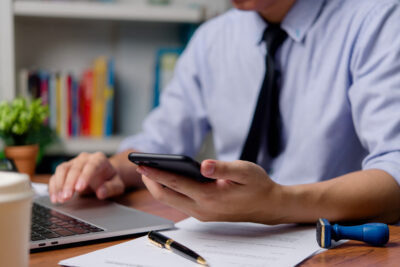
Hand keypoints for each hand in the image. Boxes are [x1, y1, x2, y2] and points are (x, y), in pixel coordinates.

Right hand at [48, 152, 124, 202]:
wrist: (105, 174)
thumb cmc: (111, 180)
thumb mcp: (117, 185)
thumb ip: (111, 188)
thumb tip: (101, 192)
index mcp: (99, 159)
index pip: (91, 166)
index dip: (84, 176)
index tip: (79, 189)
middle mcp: (85, 158)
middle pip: (74, 168)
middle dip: (69, 184)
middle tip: (66, 198)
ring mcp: (74, 162)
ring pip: (62, 170)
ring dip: (59, 185)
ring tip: (59, 199)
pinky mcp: (65, 169)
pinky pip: (55, 176)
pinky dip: (53, 187)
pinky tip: (54, 198)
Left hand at [138, 159, 285, 223]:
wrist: (268, 206)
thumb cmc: (257, 186)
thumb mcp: (244, 171)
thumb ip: (223, 168)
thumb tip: (203, 165)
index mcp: (210, 196)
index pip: (175, 183)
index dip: (157, 173)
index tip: (142, 164)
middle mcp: (202, 208)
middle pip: (167, 196)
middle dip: (151, 181)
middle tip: (141, 166)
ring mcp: (202, 213)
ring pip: (172, 201)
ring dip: (159, 187)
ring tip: (150, 172)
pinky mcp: (204, 214)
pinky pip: (180, 203)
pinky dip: (170, 191)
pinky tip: (168, 181)